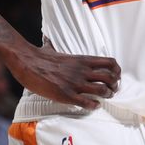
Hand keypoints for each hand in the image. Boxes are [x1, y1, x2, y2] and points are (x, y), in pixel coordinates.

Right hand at [6, 42, 120, 110]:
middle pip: (110, 78)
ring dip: (106, 96)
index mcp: (82, 60)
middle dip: (114, 86)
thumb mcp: (52, 48)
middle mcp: (82, 70)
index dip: (116, 72)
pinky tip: (93, 106)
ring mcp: (75, 83)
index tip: (115, 77)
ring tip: (103, 98)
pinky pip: (87, 102)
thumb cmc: (39, 57)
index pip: (110, 63)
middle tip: (112, 91)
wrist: (27, 63)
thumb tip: (46, 39)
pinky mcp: (67, 95)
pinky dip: (93, 106)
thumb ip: (55, 46)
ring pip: (102, 90)